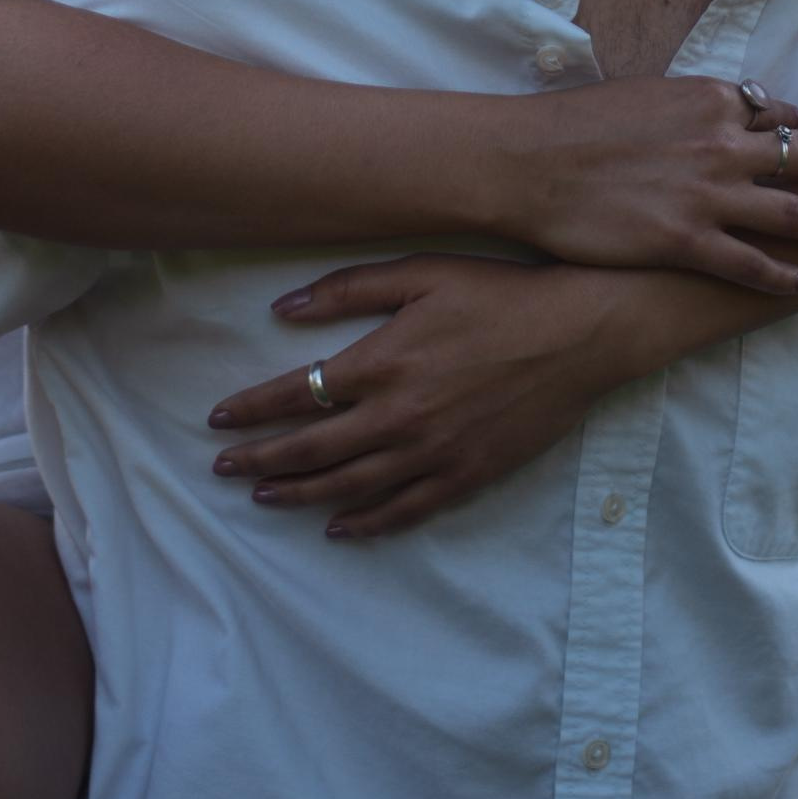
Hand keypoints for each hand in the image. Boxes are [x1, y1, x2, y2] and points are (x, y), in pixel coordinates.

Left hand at [208, 253, 637, 535]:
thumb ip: (349, 289)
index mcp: (383, 362)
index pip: (296, 394)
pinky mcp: (466, 475)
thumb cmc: (499, 292)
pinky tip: (339, 528)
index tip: (218, 419)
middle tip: (222, 468)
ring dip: (300, 495)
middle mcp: (399, 416)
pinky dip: (366, 523)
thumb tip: (281, 310)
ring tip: (264, 498)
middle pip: (312, 450)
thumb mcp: (422, 271)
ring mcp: (433, 452)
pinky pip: (405, 510)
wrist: (579, 332)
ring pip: (350, 488)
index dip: (252, 410)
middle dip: (261, 460)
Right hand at [508, 74, 797, 294]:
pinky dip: (780, 275)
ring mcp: (706, 195)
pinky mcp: (684, 241)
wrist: (528, 162)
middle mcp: (719, 143)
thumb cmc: (576, 124)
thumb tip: (725, 110)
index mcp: (708, 99)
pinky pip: (747, 263)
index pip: (773, 112)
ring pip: (792, 211)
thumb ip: (692, 105)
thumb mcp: (644, 93)